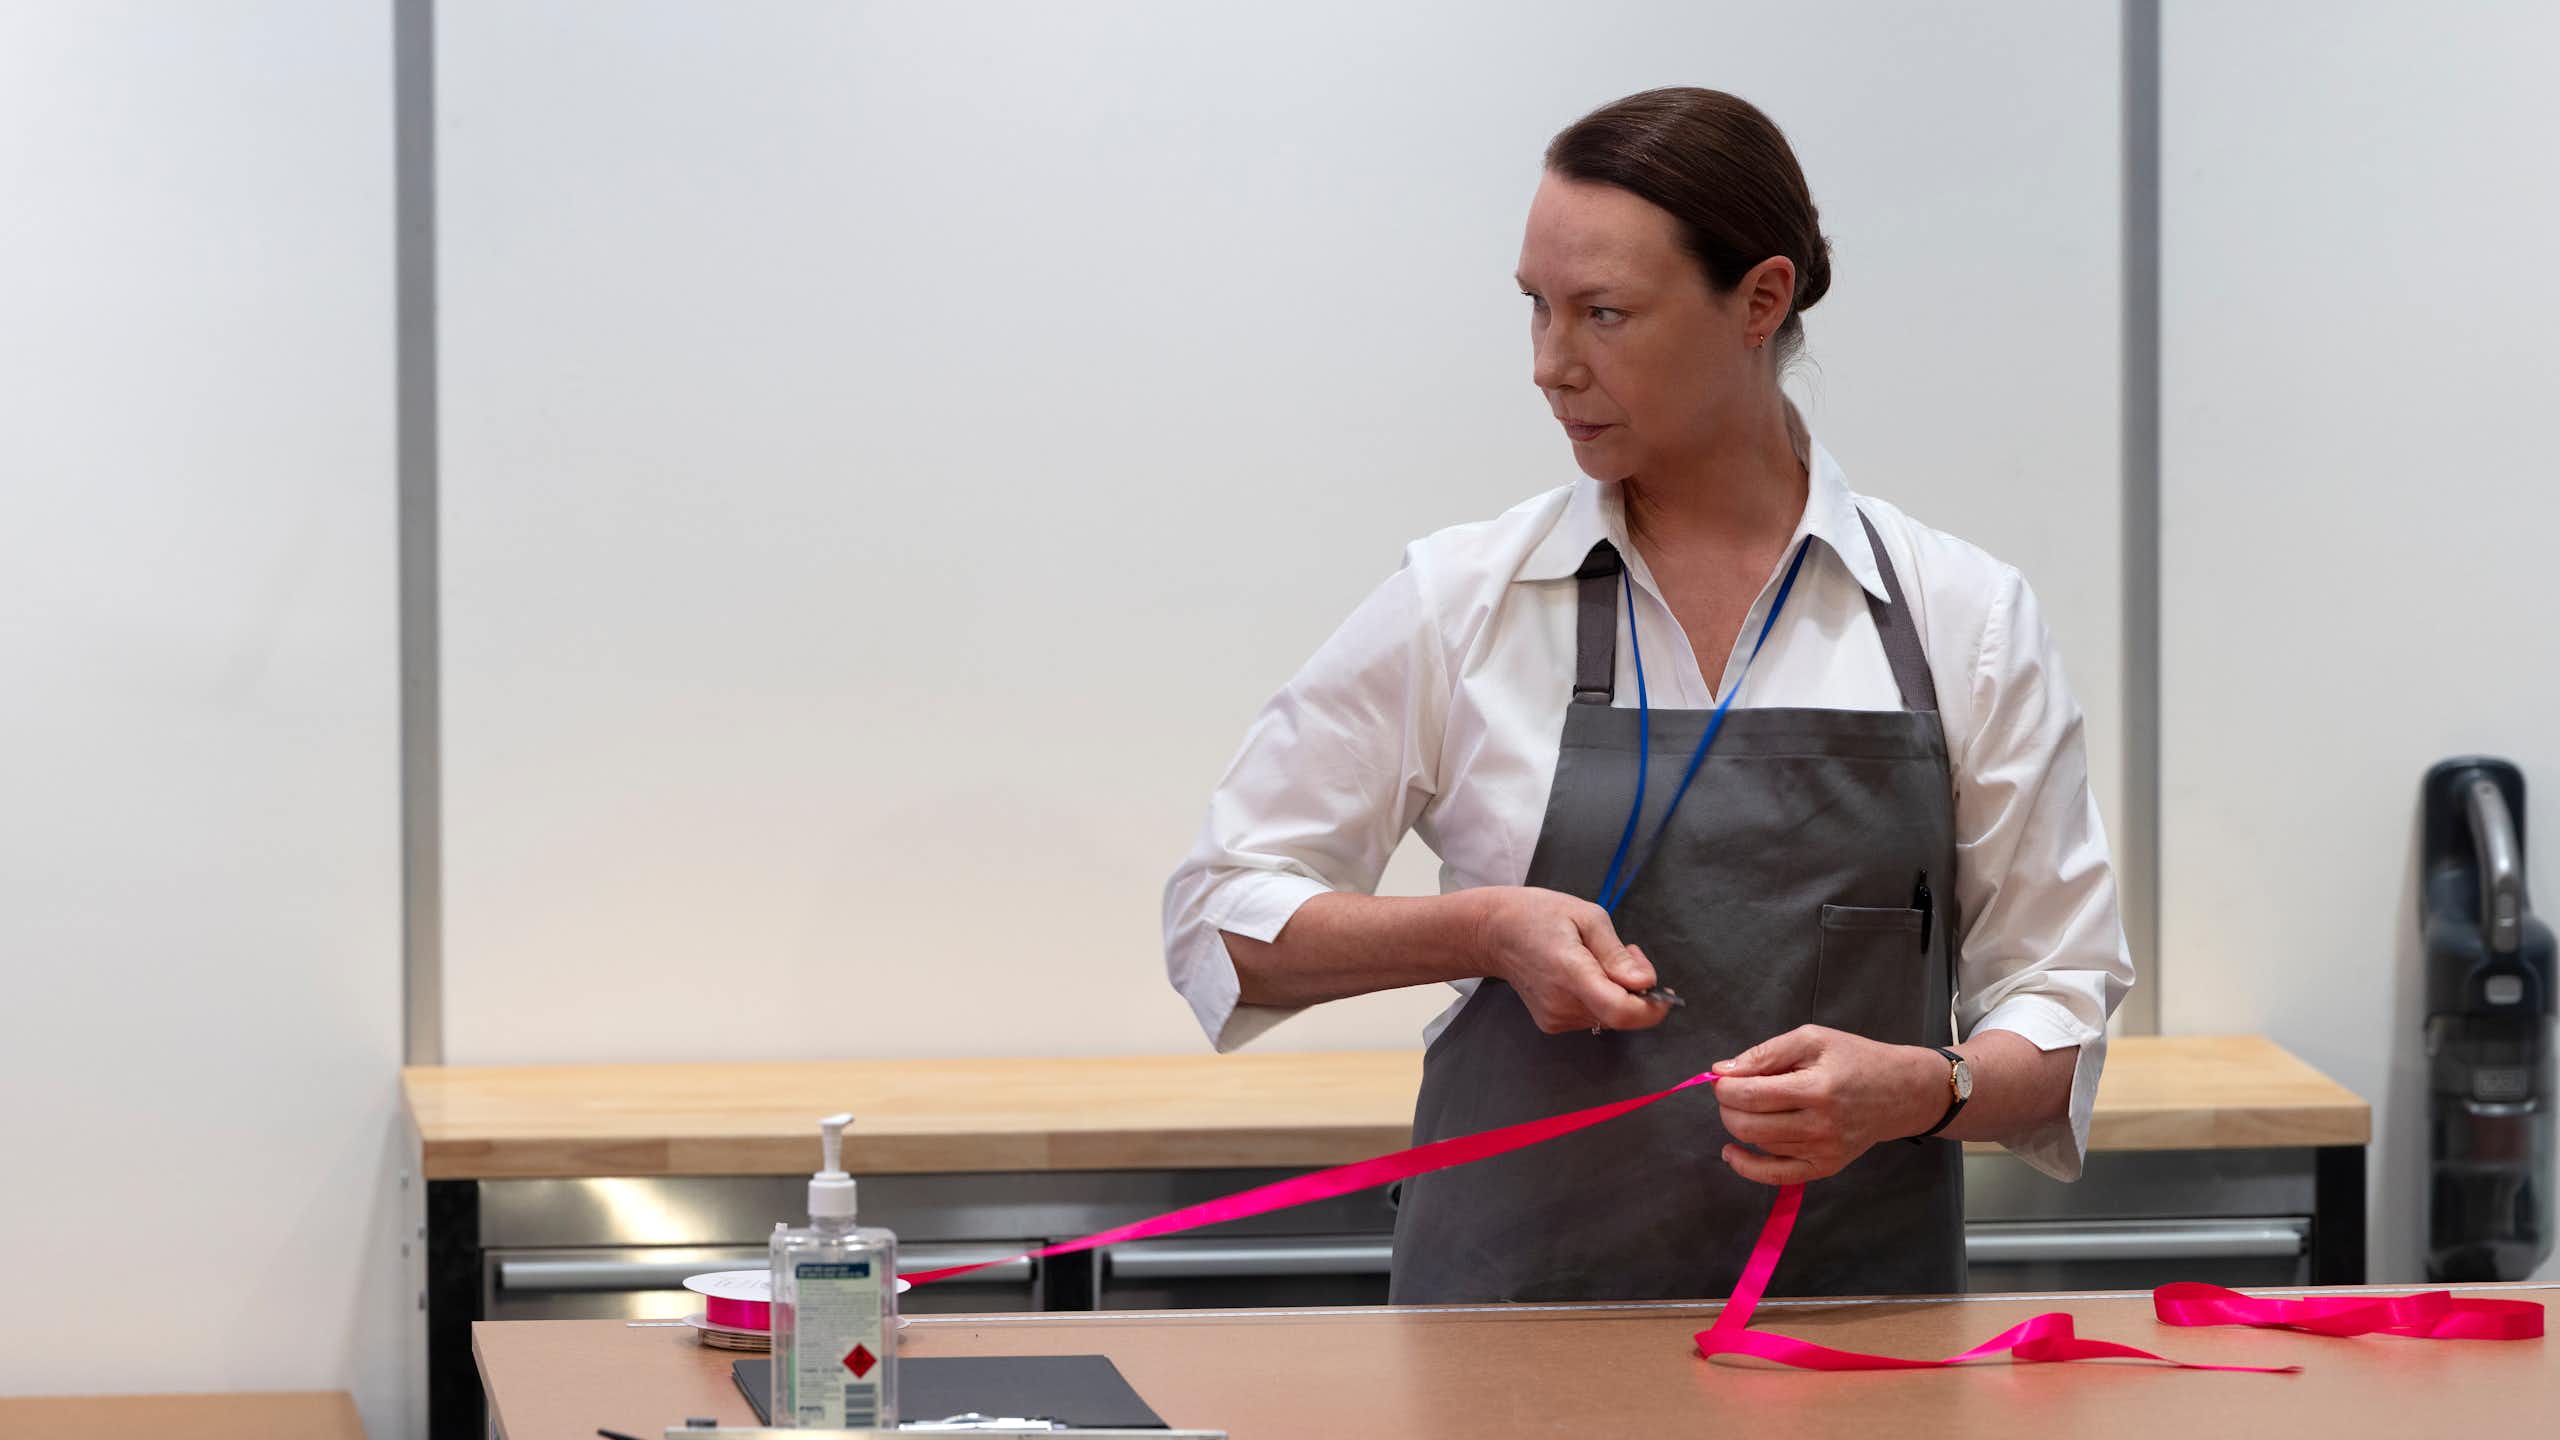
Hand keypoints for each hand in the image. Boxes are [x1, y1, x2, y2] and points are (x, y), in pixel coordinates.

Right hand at [1468, 887, 1666, 1034]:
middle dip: (1636, 989)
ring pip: (1608, 1016)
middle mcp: (1562, 1003)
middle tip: (1627, 952)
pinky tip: (1584, 974)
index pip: (1621, 1011)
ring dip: (1618, 992)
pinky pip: (1593, 1016)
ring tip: (1598, 958)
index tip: (1662, 991)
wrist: (1494, 933)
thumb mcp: (1587, 916)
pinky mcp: (1552, 1024)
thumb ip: (1617, 954)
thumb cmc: (1539, 915)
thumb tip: (1645, 983)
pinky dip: (1600, 998)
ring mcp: (1555, 1018)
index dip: (1651, 1008)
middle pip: (1620, 1014)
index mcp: (1572, 972)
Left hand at [1709, 1026, 1946, 1183]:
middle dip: (1727, 1107)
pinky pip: (1776, 1176)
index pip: (1751, 1095)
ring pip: (1759, 1145)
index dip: (1724, 1087)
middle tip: (1731, 1091)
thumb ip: (1765, 1054)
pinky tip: (1732, 1152)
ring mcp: (1824, 1151)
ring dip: (1739, 1125)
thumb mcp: (1812, 1040)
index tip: (1721, 1077)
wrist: (1899, 1092)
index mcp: (1817, 1088)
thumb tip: (1722, 1071)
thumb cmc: (1854, 1059)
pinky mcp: (1826, 1167)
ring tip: (1747, 1106)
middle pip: (1749, 1125)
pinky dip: (1747, 1166)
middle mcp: (1821, 1126)